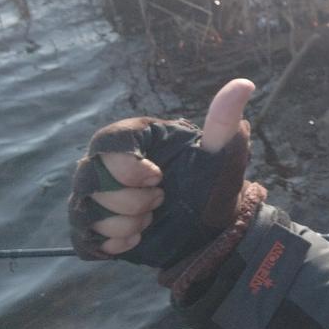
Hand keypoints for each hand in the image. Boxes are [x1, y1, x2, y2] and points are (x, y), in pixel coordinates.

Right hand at [68, 79, 254, 264]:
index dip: (126, 166)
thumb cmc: (212, 185)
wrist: (207, 231)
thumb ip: (225, 121)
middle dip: (128, 200)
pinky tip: (137, 239)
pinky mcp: (94, 225)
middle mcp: (108, 162)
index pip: (107, 141)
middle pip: (90, 177)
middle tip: (160, 201)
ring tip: (151, 220)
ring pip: (85, 209)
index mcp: (136, 137)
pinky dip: (113, 244)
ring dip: (124, 223)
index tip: (157, 178)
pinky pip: (84, 237)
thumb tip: (244, 84)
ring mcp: (97, 194)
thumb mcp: (222, 156)